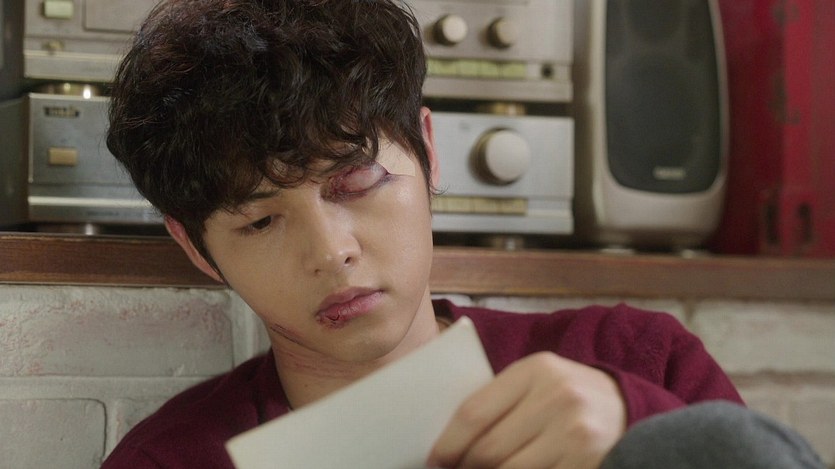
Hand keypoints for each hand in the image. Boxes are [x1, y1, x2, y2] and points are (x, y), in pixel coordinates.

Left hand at [427, 352, 625, 468]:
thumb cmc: (565, 396)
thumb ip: (499, 401)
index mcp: (537, 369)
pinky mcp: (588, 462)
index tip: (435, 460)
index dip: (448, 443)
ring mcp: (577, 433)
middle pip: (489, 449)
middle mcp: (559, 397)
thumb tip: (448, 440)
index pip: (474, 412)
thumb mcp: (536, 383)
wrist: (626, 408)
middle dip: (465, 467)